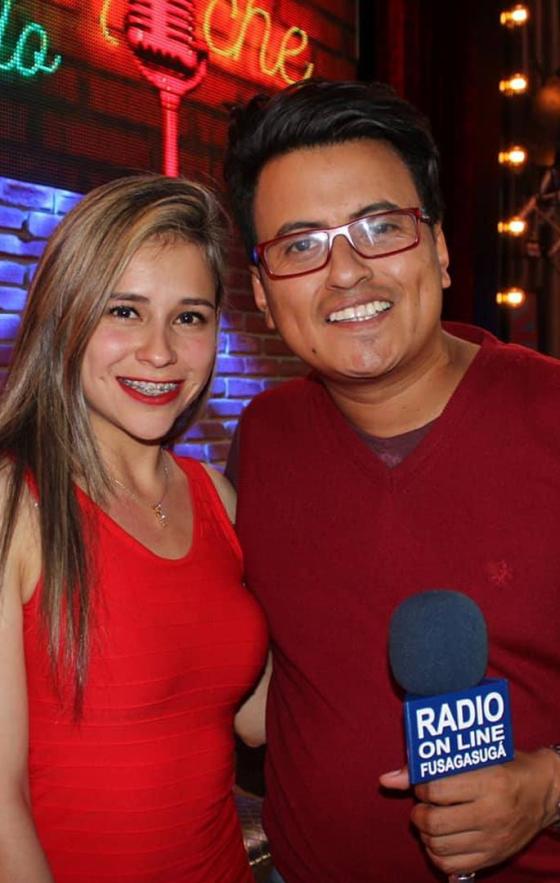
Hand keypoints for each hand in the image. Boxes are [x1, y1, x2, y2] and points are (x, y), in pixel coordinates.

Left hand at [379, 748, 559, 876]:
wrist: (544, 791)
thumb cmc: (506, 766)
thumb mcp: (476, 757)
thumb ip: (430, 768)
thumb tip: (387, 779)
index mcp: (488, 782)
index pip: (436, 790)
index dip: (420, 786)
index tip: (424, 783)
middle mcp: (491, 814)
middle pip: (434, 822)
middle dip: (419, 814)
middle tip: (423, 805)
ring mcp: (492, 839)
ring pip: (439, 846)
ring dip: (426, 834)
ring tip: (431, 821)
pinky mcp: (493, 857)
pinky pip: (452, 865)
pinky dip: (437, 854)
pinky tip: (440, 839)